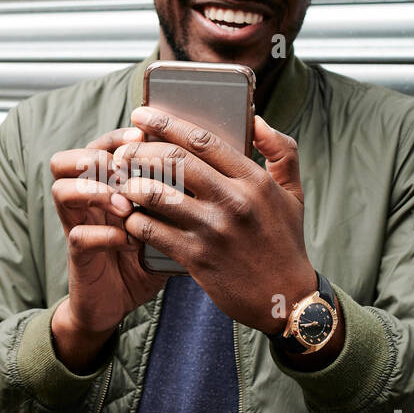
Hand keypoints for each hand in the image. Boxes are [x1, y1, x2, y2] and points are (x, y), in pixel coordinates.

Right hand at [49, 126, 170, 369]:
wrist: (116, 304)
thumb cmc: (145, 258)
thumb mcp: (164, 223)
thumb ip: (177, 199)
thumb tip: (215, 172)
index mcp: (105, 186)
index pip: (100, 147)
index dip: (117, 137)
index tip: (142, 135)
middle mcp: (85, 202)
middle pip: (67, 161)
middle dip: (97, 157)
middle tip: (124, 166)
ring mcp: (77, 227)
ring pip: (62, 191)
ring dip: (95, 191)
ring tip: (123, 201)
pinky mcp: (78, 256)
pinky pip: (79, 236)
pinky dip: (105, 235)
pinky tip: (128, 240)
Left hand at [110, 107, 318, 334]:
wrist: (287, 298)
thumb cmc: (286, 243)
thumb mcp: (294, 193)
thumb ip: (281, 151)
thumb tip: (257, 120)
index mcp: (254, 180)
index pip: (202, 140)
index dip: (166, 123)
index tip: (142, 114)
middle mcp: (233, 200)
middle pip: (174, 161)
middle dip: (140, 150)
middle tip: (121, 149)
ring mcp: (213, 230)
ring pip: (157, 194)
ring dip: (131, 184)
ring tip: (119, 181)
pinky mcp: (197, 258)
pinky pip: (152, 232)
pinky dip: (134, 221)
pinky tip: (127, 217)